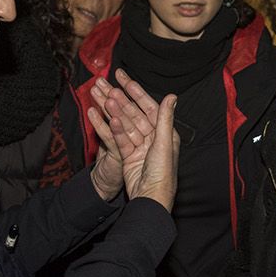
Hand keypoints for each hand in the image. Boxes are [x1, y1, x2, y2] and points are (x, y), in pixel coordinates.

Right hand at [87, 70, 178, 209]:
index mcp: (165, 132)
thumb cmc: (163, 173)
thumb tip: (172, 96)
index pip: (149, 106)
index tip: (123, 78)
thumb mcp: (165, 143)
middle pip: (134, 113)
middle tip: (106, 86)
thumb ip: (165, 118)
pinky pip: (120, 139)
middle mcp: (153, 137)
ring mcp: (140, 147)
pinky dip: (114, 129)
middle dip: (120, 99)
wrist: (151, 198)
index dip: (136, 91)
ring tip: (103, 98)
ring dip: (115, 112)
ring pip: (125, 124)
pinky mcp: (128, 157)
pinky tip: (108, 118)